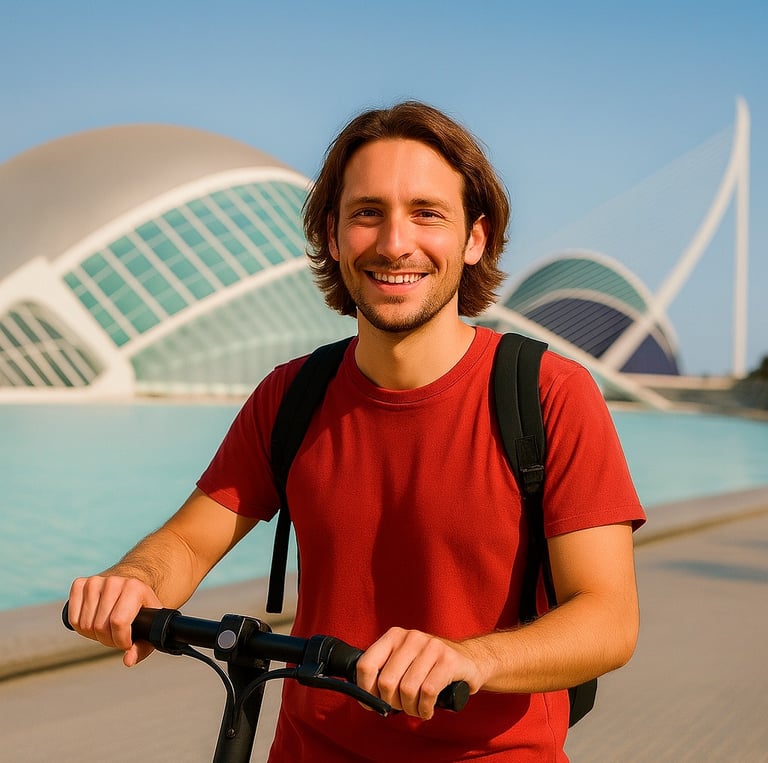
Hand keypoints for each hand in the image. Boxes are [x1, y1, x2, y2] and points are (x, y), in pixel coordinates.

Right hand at [67, 575, 162, 666]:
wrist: (130, 586)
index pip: (118, 622)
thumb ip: (142, 647)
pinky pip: (73, 618)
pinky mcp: (80, 584)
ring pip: (85, 624)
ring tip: (106, 629)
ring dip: (94, 635)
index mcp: (134, 587)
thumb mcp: (149, 626)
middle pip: (100, 626)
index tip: (127, 643)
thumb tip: (128, 660)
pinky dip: (80, 628)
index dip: (121, 641)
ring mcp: (95, 581)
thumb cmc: (141, 609)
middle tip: (116, 636)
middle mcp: (114, 581)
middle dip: (108, 640)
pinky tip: (94, 622)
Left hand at [356, 627, 482, 719]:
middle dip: (392, 703)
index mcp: (394, 636)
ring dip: (410, 709)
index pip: (366, 664)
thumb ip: (385, 673)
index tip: (374, 703)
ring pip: (408, 689)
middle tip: (402, 707)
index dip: (365, 690)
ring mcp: (431, 646)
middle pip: (387, 682)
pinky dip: (425, 709)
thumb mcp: (405, 662)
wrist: (470, 659)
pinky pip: (428, 693)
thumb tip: (365, 699)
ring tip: (417, 709)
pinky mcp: (448, 660)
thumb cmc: (430, 667)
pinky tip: (427, 710)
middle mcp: (411, 637)